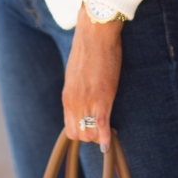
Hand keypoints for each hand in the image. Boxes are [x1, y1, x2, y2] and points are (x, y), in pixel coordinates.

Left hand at [62, 5, 122, 151]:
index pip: (70, 129)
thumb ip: (76, 90)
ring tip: (110, 132)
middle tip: (103, 132)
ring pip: (90, 133)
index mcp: (67, 97)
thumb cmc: (88, 50)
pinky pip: (102, 125)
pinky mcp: (103, 96)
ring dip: (100, 137)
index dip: (82, 135)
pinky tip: (110, 142)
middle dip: (92, 138)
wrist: (95, 34)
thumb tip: (82, 98)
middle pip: (79, 135)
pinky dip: (107, 137)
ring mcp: (87, 100)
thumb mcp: (75, 74)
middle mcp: (74, 102)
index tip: (93, 131)